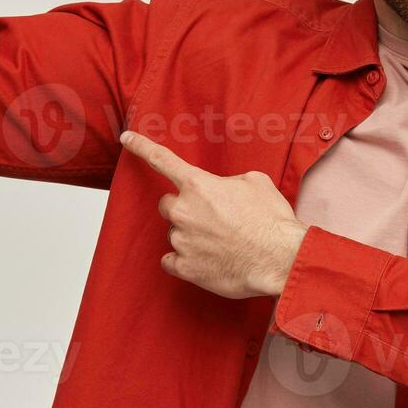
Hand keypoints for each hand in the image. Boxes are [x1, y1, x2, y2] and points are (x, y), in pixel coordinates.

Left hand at [120, 131, 308, 298]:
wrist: (280, 259)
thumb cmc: (270, 221)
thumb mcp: (256, 183)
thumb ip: (229, 181)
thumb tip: (224, 189)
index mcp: (198, 185)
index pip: (161, 159)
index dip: (141, 147)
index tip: (127, 139)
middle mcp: (184, 211)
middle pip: (166, 204)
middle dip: (183, 208)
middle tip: (208, 217)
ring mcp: (182, 241)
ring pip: (174, 233)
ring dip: (190, 235)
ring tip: (220, 242)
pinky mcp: (186, 267)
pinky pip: (171, 260)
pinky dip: (185, 260)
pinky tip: (205, 260)